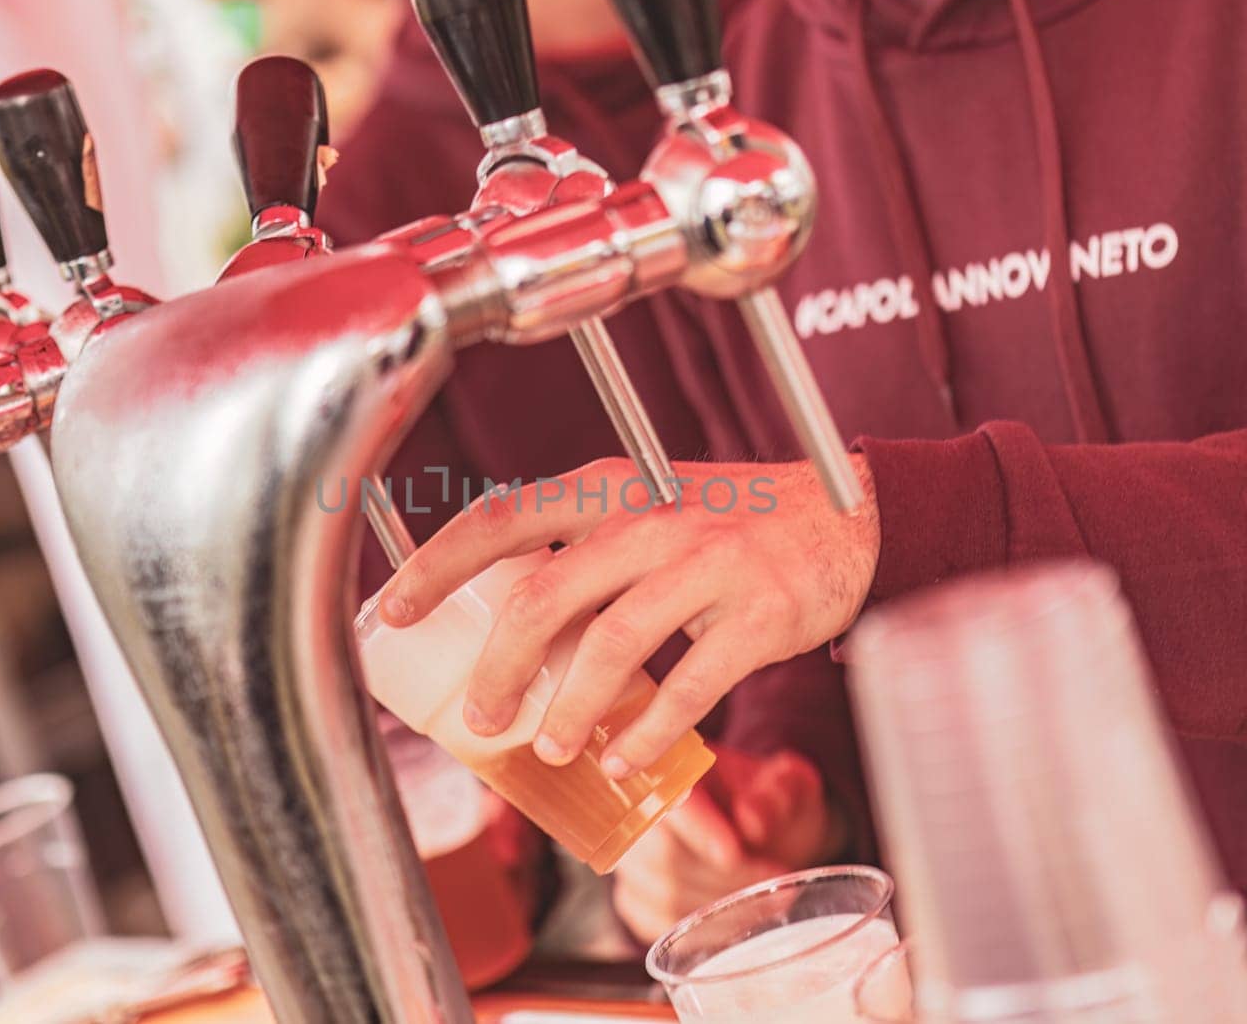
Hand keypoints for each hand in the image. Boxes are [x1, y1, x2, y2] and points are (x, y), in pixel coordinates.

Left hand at [380, 458, 878, 776]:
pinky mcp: (758, 614)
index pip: (504, 517)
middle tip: (481, 716)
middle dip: (500, 667)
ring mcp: (708, 564)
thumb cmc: (730, 520)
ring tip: (549, 749)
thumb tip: (505, 627)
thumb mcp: (650, 503)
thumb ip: (584, 547)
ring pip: (611, 646)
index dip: (440, 563)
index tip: (396, 609)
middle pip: (545, 596)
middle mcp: (652, 517)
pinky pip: (689, 686)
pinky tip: (625, 760)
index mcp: (612, 487)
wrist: (849, 516)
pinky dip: (647, 733)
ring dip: (569, 709)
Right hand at [612, 747, 841, 942]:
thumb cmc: (770, 802)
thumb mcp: (789, 784)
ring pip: (663, 895)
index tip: (734, 854)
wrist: (762, 831)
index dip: (698, 830)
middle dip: (724, 877)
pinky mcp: (634, 897)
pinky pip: (657, 923)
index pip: (669, 800)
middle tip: (774, 880)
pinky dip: (701, 931)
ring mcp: (632, 858)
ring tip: (768, 902)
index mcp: (672, 767)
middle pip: (664, 856)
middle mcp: (638, 811)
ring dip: (720, 907)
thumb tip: (751, 820)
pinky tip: (737, 921)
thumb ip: (777, 792)